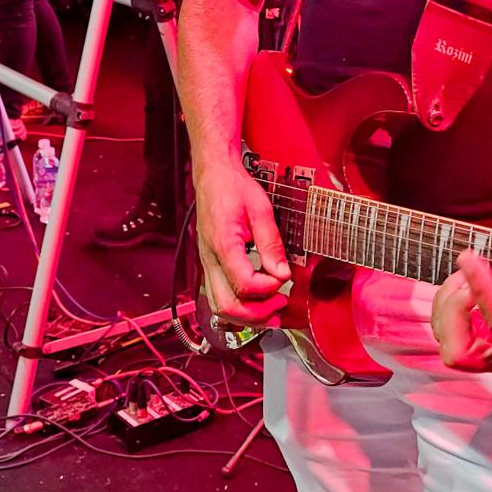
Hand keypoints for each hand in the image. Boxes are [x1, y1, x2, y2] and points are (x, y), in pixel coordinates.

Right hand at [193, 161, 290, 326]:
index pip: (244, 284)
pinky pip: (218, 296)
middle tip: (279, 308)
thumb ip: (272, 244)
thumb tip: (282, 274)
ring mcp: (207, 264)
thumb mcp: (261, 210)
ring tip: (270, 312)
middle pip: (226, 306)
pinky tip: (255, 303)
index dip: (267, 288)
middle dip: (256, 315)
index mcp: (223, 244)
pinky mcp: (209, 264)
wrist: (213, 175)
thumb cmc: (233, 188)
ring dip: (245, 316)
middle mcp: (210, 259)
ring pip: (218, 307)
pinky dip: (237, 306)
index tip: (284, 279)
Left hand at [431, 244, 491, 373]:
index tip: (470, 257)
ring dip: (447, 301)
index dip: (484, 290)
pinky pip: (444, 332)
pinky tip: (463, 283)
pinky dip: (446, 303)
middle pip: (459, 354)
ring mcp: (487, 359)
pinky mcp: (473, 348)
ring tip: (465, 273)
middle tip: (464, 275)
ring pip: (446, 343)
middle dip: (454, 310)